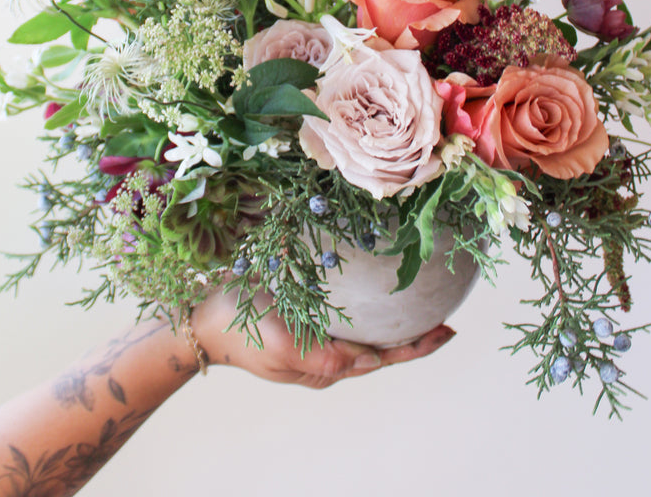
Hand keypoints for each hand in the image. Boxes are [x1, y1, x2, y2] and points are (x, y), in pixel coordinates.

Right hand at [190, 288, 455, 388]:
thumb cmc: (241, 333)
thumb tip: (364, 365)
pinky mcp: (307, 315)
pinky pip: (347, 313)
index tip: (445, 332)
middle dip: (414, 333)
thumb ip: (321, 359)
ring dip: (395, 319)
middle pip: (381, 347)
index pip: (382, 358)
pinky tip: (378, 285)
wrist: (204, 319)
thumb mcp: (280, 349)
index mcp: (326, 366)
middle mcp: (328, 353)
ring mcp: (318, 335)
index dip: (416, 346)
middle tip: (446, 315)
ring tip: (423, 299)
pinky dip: (369, 303)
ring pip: (367, 331)